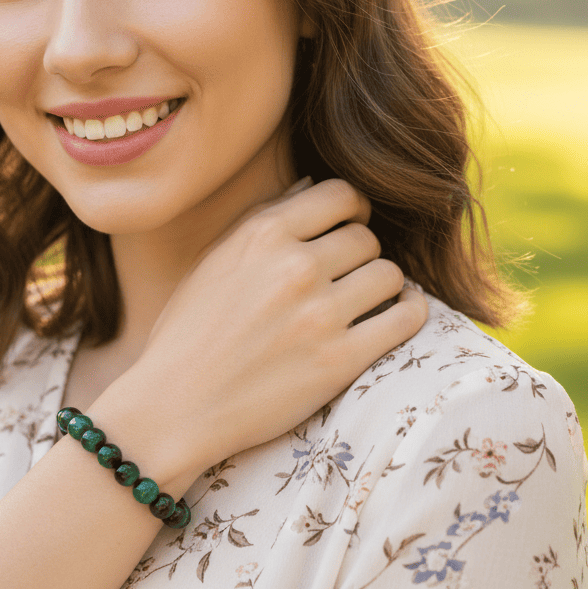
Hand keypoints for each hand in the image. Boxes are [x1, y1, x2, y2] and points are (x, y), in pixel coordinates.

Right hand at [118, 179, 427, 479]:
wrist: (177, 403)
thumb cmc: (190, 329)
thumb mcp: (216, 258)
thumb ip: (265, 217)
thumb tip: (313, 184)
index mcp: (262, 234)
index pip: (341, 195)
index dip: (352, 208)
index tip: (350, 225)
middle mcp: (294, 266)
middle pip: (366, 237)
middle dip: (361, 252)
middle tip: (348, 274)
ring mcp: (319, 314)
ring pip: (389, 274)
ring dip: (382, 284)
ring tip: (366, 298)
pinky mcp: (339, 360)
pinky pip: (404, 319)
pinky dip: (410, 312)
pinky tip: (398, 313)